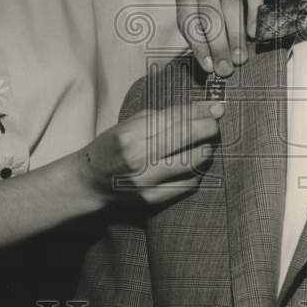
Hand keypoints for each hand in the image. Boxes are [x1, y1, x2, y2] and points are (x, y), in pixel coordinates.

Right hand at [80, 101, 223, 205]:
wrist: (90, 183)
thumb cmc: (111, 148)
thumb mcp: (127, 125)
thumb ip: (159, 117)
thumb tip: (197, 109)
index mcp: (130, 135)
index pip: (173, 119)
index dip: (199, 111)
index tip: (216, 106)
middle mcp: (139, 159)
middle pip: (185, 138)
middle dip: (208, 127)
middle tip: (216, 122)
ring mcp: (147, 182)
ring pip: (191, 162)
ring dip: (205, 149)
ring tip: (206, 143)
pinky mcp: (153, 200)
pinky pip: (187, 184)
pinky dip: (195, 172)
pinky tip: (194, 164)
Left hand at [176, 0, 264, 76]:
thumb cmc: (207, 8)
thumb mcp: (195, 20)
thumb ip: (199, 39)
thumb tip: (209, 66)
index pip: (190, 21)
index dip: (199, 46)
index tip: (208, 66)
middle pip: (211, 14)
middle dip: (218, 45)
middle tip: (226, 67)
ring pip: (231, 6)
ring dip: (235, 35)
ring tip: (239, 57)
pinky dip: (253, 15)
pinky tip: (253, 33)